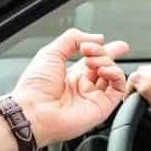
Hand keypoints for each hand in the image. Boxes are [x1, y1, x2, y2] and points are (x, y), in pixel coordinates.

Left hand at [11, 29, 130, 145]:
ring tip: (92, 61)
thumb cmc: (34, 87)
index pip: (93, 59)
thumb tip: (97, 38)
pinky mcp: (101, 108)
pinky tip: (104, 69)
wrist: (32, 111)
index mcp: (70, 74)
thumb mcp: (51, 52)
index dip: (103, 49)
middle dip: (106, 52)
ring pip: (113, 76)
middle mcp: (83, 86)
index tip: (104, 40)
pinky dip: (116, 75)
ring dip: (107, 62)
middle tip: (93, 50)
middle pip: (105, 66)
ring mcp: (92, 97)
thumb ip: (72, 39)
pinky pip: (118, 90)